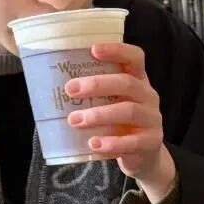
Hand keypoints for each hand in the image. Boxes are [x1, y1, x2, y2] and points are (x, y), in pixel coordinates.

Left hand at [64, 42, 176, 203]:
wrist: (144, 155)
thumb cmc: (120, 122)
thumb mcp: (112, 102)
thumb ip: (94, 93)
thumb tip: (51, 82)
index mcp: (138, 80)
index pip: (134, 57)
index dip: (117, 50)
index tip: (93, 49)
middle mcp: (148, 96)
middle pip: (127, 83)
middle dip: (97, 84)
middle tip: (70, 89)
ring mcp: (152, 119)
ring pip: (129, 111)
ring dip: (98, 115)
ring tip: (74, 121)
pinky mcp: (151, 142)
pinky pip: (132, 142)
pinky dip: (111, 143)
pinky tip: (93, 143)